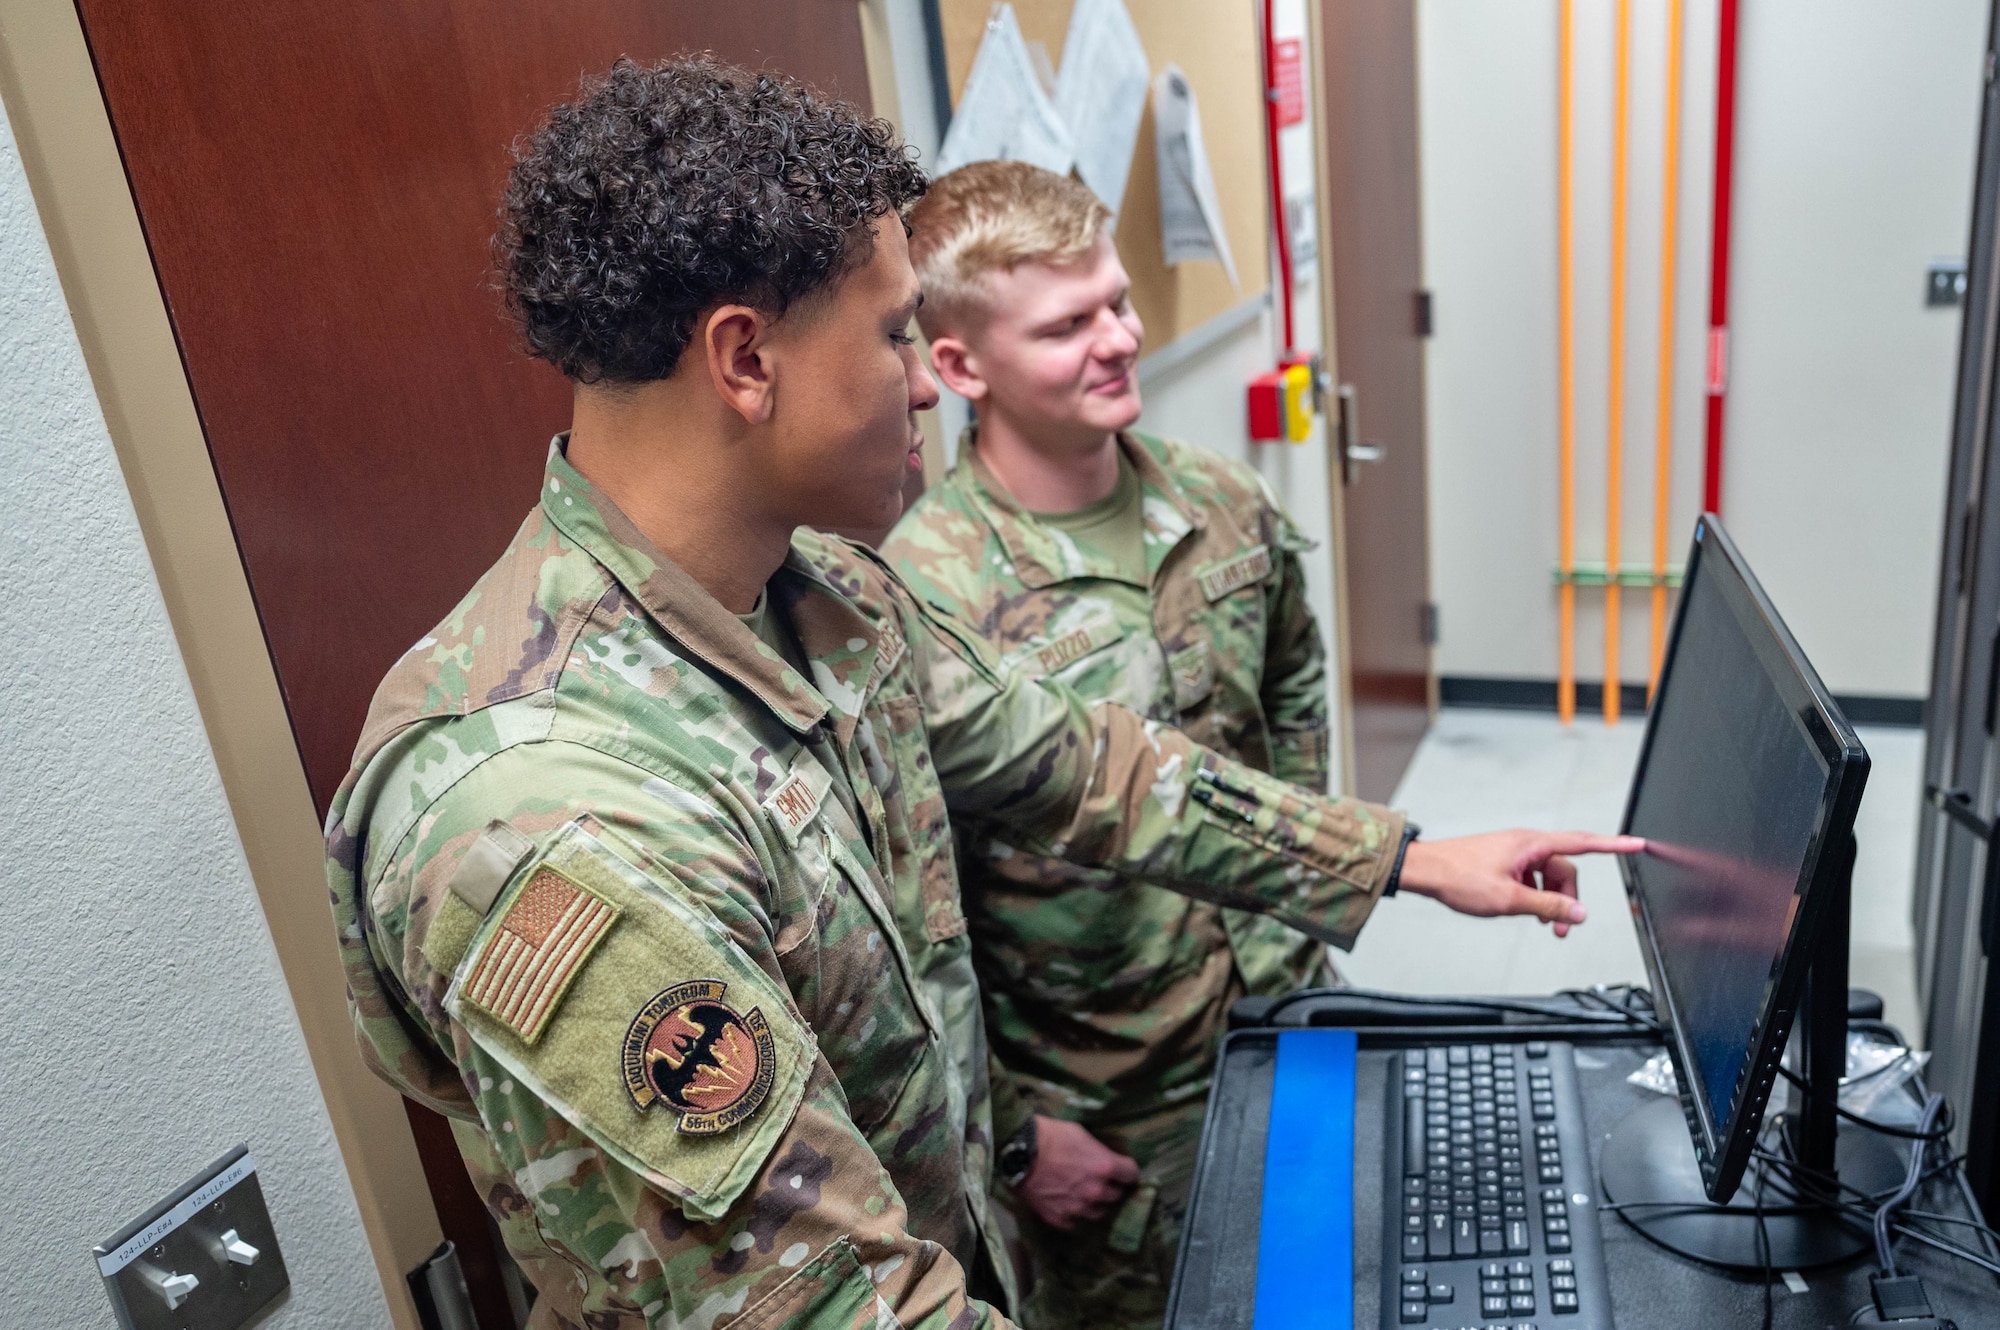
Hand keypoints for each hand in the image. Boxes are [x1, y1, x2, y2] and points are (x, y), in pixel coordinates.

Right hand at [1014, 1115, 1139, 1229]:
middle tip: (1102, 1181)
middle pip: (1116, 1196)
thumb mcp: (1080, 1134)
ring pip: (1098, 1213)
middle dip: (1112, 1188)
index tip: (1123, 1170)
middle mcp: (1096, 1191)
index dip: (1127, 1171)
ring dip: (1095, 1204)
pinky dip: (1073, 1213)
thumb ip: (1096, 1151)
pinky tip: (1067, 1204)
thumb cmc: (1050, 1135)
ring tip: (1086, 1195)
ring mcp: (1078, 1208)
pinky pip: (1074, 1221)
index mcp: (1105, 1167)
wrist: (1017, 1153)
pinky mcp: (1060, 1218)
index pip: (1131, 1174)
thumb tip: (1102, 1158)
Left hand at [1397, 830, 1644, 937]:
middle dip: (1567, 899)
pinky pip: (1532, 879)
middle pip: (1565, 871)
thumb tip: (1578, 914)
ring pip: (1548, 878)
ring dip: (1550, 901)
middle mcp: (1527, 844)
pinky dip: (1535, 896)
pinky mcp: (1505, 863)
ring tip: (1543, 925)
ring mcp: (1515, 853)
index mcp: (1532, 844)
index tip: (1637, 843)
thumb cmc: (1459, 877)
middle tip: (1561, 928)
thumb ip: (1547, 907)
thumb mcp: (1509, 899)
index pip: (1583, 843)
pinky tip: (1526, 912)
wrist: (1426, 871)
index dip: (1613, 845)